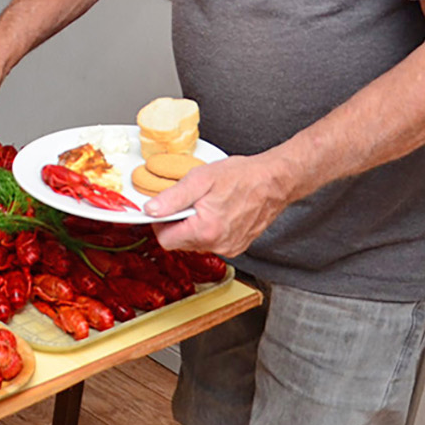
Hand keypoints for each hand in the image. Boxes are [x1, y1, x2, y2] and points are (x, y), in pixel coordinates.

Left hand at [146, 153, 294, 258]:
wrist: (274, 181)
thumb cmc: (242, 177)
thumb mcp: (200, 179)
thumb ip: (172, 198)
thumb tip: (151, 210)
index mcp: (206, 230)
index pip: (166, 241)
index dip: (160, 223)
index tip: (165, 210)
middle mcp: (218, 244)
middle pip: (180, 243)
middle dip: (178, 223)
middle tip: (189, 202)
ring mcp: (229, 248)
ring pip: (195, 243)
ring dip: (194, 226)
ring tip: (207, 205)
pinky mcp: (237, 246)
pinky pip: (212, 242)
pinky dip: (209, 229)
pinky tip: (219, 212)